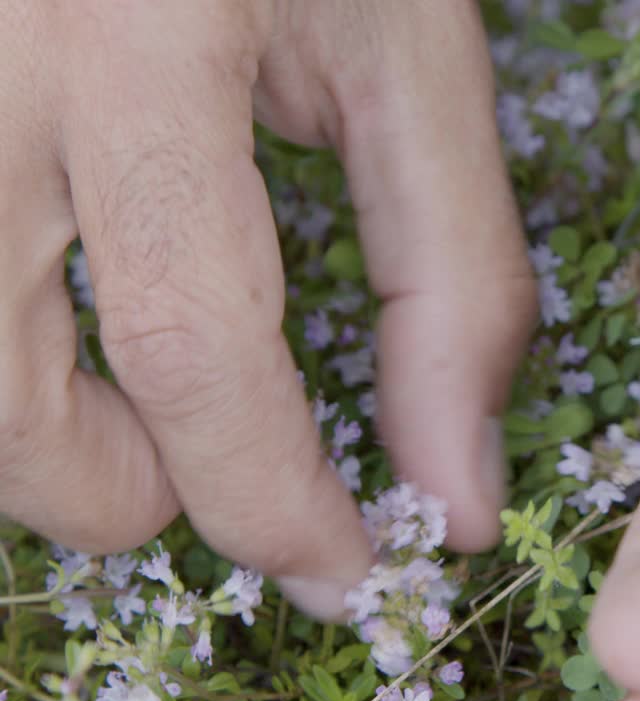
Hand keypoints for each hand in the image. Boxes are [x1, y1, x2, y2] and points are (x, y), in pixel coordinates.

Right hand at [0, 2, 533, 619]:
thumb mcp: (406, 72)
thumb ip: (448, 286)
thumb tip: (452, 498)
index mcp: (139, 35)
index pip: (191, 338)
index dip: (268, 497)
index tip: (341, 566)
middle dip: (119, 492)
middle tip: (207, 478)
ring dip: (36, 439)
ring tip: (136, 406)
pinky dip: (5, 345)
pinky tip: (65, 314)